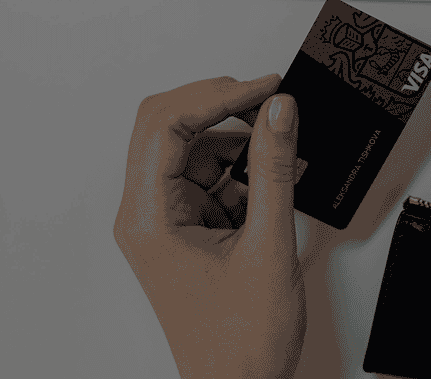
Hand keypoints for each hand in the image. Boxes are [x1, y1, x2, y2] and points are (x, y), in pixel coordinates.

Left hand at [114, 74, 305, 378]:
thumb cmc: (240, 343)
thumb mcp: (269, 245)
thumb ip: (274, 170)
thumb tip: (278, 112)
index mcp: (149, 218)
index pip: (164, 125)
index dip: (216, 94)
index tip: (263, 88)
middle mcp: (146, 215)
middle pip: (170, 128)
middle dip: (223, 109)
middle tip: (271, 102)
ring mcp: (165, 221)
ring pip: (194, 150)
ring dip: (240, 146)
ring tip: (284, 155)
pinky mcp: (186, 229)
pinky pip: (210, 178)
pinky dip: (244, 172)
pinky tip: (275, 179)